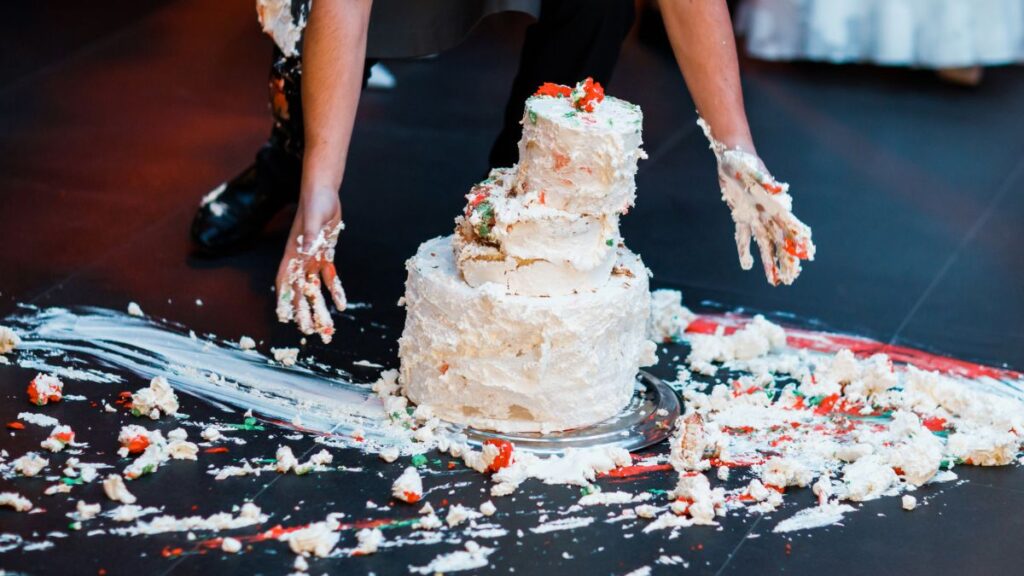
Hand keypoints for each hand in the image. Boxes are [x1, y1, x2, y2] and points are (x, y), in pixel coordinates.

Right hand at [275, 190, 346, 341]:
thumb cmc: (315, 201)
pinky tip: (341, 304)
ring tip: (326, 326)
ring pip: (314, 288)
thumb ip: (310, 235)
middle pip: (299, 290)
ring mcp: (312, 258)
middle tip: (309, 331)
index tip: (284, 317)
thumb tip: (306, 248)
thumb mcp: (313, 218)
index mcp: (293, 253)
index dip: (283, 299)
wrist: (324, 191)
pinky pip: (329, 276)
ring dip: (319, 306)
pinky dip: (335, 290)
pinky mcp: (324, 254)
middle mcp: (300, 259)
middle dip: (303, 311)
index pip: (284, 280)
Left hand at [699, 118, 815, 285]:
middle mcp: (767, 213)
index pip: (789, 226)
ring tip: (775, 280)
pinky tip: (747, 265)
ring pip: (764, 244)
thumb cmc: (745, 161)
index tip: (807, 254)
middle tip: (792, 278)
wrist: (732, 156)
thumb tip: (779, 190)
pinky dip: (745, 250)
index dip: (798, 240)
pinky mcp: (740, 216)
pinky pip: (743, 237)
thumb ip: (766, 182)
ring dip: (769, 261)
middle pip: (780, 241)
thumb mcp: (753, 171)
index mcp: (774, 204)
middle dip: (786, 259)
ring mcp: (755, 216)